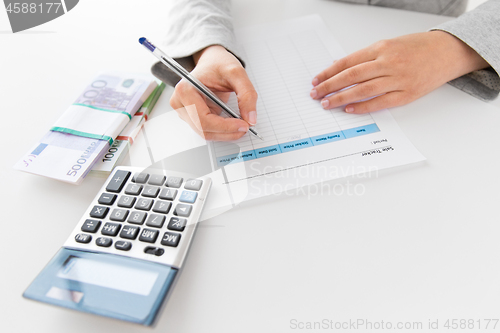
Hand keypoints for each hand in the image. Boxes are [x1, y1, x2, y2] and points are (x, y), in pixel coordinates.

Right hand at [170, 45, 257, 139]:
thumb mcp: (237, 73)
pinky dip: (222, 130)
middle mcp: (180, 103)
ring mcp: (184, 112)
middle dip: (227, 132)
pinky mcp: (192, 117)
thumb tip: (250, 119)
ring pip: (206, 133)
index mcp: (185, 90)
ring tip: (241, 124)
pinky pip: (208, 130)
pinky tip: (233, 123)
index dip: (225, 127)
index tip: (244, 125)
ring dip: (225, 133)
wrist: (212, 62)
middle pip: (204, 129)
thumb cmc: (219, 64)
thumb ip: (247, 95)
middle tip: (246, 127)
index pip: (203, 119)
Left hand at [310, 31, 488, 112]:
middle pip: (351, 76)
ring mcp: (398, 79)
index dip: (329, 72)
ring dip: (341, 98)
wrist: (447, 51)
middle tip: (315, 94)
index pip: (347, 62)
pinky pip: (380, 102)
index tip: (316, 80)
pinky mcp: (407, 93)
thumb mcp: (389, 45)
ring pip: (363, 90)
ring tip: (327, 103)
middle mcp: (388, 62)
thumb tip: (341, 68)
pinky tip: (349, 109)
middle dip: (329, 86)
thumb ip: (366, 57)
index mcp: (381, 48)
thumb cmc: (417, 47)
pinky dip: (363, 106)